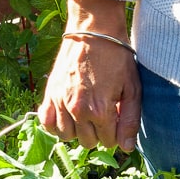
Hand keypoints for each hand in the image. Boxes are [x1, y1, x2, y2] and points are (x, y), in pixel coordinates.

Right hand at [37, 0, 141, 150]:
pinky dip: (56, 124)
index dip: (115, 132)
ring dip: (77, 131)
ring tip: (86, 115)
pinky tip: (67, 116)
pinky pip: (47, 123)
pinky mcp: (50, 93)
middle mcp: (77, 110)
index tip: (116, 118)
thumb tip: (127, 148)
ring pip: (66, 136)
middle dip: (98, 133)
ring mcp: (60, 102)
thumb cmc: (117, 57)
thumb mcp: (132, 88)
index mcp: (100, 110)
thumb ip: (130, 120)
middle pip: (87, 142)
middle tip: (103, 115)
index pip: (108, 142)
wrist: (94, 30)